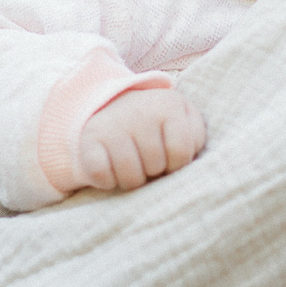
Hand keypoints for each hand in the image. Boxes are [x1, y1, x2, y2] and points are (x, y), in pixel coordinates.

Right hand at [75, 86, 205, 190]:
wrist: (114, 105)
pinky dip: (107, 182)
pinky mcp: (89, 139)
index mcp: (168, 105)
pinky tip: (112, 170)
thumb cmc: (158, 122)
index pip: (181, 154)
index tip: (169, 156)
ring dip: (133, 180)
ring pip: (130, 177)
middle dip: (154, 171)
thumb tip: (188, 160)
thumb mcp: (184, 120)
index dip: (176, 164)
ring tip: (134, 167)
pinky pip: (101, 176)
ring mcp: (112, 125)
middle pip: (155, 167)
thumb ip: (195, 136)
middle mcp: (139, 111)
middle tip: (148, 159)